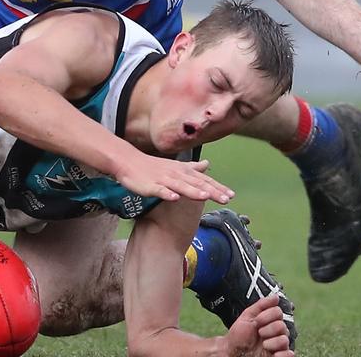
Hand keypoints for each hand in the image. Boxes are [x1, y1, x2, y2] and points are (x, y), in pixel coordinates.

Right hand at [114, 155, 233, 203]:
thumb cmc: (153, 166)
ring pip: (181, 186)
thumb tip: (207, 164)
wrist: (129, 162)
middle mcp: (176, 174)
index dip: (217, 187)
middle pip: (196, 184)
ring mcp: (163, 179)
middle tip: (226, 199)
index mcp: (183, 171)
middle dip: (212, 191)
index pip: (203, 180)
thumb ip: (193, 167)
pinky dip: (167, 193)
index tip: (231, 195)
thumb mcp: (176, 166)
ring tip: (205, 197)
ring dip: (193, 191)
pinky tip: (174, 198)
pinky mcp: (150, 185)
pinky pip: (160, 190)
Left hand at [224, 294, 294, 356]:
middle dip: (268, 329)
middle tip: (259, 333)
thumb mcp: (247, 317)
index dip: (267, 316)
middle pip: (282, 325)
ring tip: (263, 345)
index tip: (256, 321)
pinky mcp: (279, 356)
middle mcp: (276, 332)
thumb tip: (276, 296)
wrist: (233, 351)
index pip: (278, 312)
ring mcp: (278, 345)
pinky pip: (289, 354)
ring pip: (285, 340)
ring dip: (272, 342)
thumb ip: (261, 305)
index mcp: (270, 321)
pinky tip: (273, 354)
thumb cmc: (239, 335)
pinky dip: (283, 354)